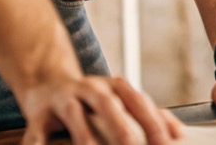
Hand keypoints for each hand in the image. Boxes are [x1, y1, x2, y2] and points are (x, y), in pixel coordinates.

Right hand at [17, 73, 182, 144]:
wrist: (46, 78)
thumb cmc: (92, 97)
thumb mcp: (120, 98)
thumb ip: (147, 113)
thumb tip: (179, 133)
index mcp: (115, 86)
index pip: (139, 102)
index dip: (154, 123)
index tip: (166, 144)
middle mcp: (90, 89)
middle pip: (108, 105)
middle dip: (122, 128)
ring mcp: (63, 99)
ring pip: (75, 115)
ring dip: (85, 137)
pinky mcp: (38, 114)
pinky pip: (36, 133)